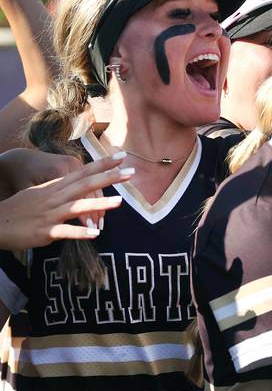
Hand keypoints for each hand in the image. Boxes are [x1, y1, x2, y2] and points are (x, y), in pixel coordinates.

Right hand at [0, 155, 128, 249]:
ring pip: (77, 206)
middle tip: (132, 172)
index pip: (83, 172)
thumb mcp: (41, 194)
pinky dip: (80, 233)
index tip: (122, 156)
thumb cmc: (20, 210)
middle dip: (109, 177)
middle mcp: (54, 197)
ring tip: (119, 201)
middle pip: (85, 184)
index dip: (103, 164)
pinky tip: (95, 234)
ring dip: (98, 203)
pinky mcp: (44, 231)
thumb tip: (82, 189)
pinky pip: (64, 232)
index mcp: (55, 187)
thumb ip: (62, 190)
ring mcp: (49, 214)